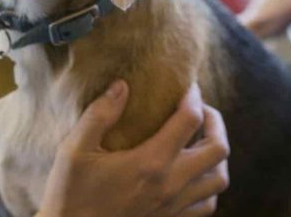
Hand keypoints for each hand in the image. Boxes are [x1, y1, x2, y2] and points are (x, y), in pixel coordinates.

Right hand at [38, 81, 229, 216]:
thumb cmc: (70, 195)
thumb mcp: (74, 151)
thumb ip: (99, 115)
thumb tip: (122, 86)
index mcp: (151, 162)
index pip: (190, 119)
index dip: (193, 95)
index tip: (186, 85)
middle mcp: (171, 184)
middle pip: (218, 148)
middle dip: (215, 121)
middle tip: (200, 109)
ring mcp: (175, 206)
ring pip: (219, 178)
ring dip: (217, 155)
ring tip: (202, 140)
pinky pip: (208, 204)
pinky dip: (209, 185)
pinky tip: (194, 174)